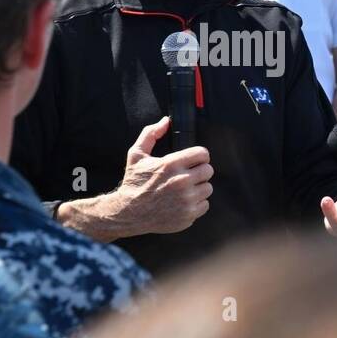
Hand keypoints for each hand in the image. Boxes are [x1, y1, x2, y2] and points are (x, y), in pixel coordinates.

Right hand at [113, 117, 213, 235]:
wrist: (128, 213)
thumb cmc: (133, 183)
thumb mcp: (136, 155)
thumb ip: (151, 134)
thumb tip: (165, 121)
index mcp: (171, 164)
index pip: (203, 154)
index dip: (199, 155)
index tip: (193, 160)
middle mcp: (181, 181)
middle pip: (208, 170)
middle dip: (199, 171)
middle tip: (188, 175)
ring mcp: (186, 200)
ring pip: (208, 188)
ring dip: (199, 187)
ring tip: (185, 189)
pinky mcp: (188, 215)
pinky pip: (205, 205)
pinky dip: (197, 204)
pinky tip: (184, 202)